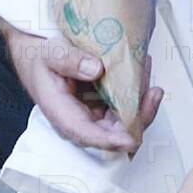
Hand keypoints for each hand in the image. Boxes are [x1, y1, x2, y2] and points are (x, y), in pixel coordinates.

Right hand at [0, 20, 161, 156]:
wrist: (39, 55)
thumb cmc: (41, 58)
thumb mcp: (48, 53)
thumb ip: (68, 59)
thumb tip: (96, 69)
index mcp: (62, 114)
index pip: (86, 134)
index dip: (110, 140)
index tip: (130, 139)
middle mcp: (81, 121)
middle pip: (114, 133)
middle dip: (138, 117)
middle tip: (154, 93)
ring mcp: (95, 115)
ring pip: (125, 121)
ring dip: (142, 101)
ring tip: (146, 69)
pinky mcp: (105, 106)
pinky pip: (127, 106)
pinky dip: (138, 91)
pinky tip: (142, 68)